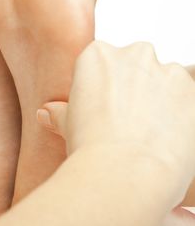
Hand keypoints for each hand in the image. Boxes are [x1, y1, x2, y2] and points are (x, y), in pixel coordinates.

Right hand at [37, 41, 194, 192]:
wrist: (126, 171)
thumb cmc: (91, 146)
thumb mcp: (67, 125)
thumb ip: (59, 113)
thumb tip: (45, 114)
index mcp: (97, 54)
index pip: (105, 61)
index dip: (105, 87)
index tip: (104, 108)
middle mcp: (134, 54)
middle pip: (138, 64)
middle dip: (135, 87)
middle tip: (127, 121)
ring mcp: (168, 70)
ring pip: (168, 80)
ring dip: (162, 100)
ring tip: (149, 133)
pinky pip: (189, 100)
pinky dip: (182, 115)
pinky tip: (168, 138)